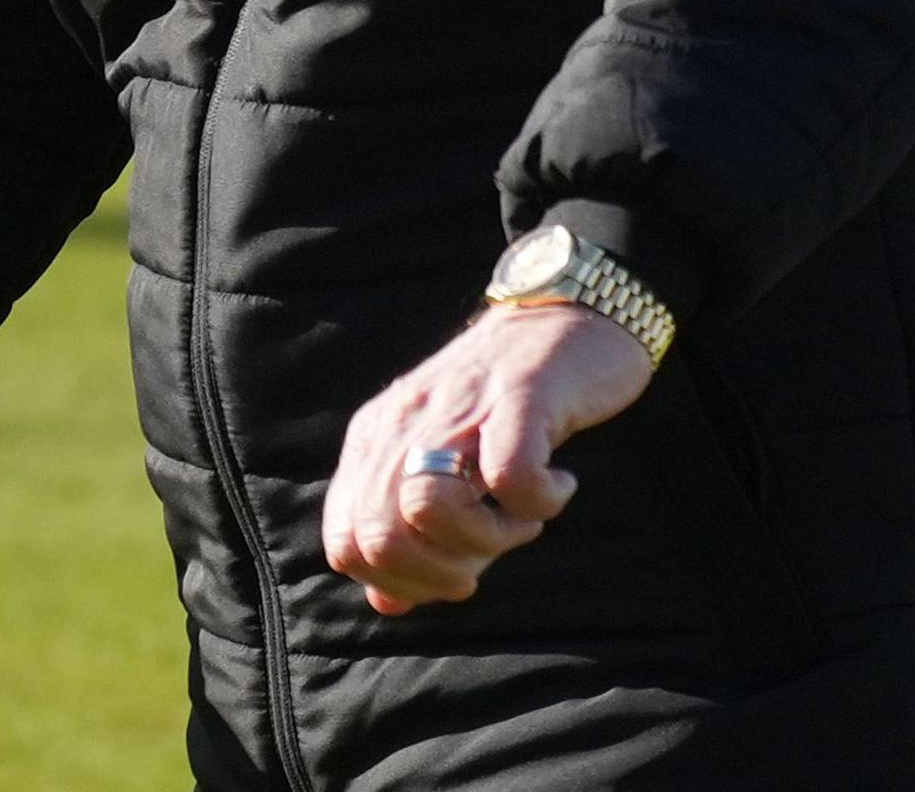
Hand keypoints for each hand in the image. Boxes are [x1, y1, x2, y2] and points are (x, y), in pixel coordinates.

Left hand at [322, 302, 655, 615]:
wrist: (567, 311)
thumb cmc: (505, 402)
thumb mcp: (440, 460)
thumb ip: (408, 528)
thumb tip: (387, 603)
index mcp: (377, 439)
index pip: (347, 541)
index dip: (397, 581)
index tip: (453, 573)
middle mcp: (407, 421)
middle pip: (382, 534)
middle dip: (441, 570)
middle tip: (492, 550)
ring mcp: (462, 406)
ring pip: (430, 507)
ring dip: (490, 538)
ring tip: (526, 518)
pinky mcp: (522, 397)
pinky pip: (510, 474)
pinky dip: (538, 501)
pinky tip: (559, 486)